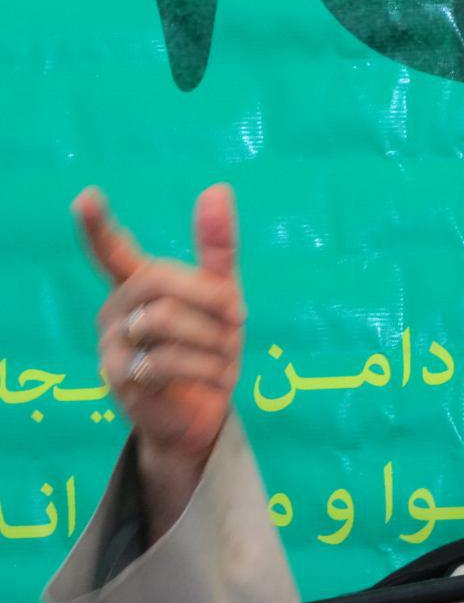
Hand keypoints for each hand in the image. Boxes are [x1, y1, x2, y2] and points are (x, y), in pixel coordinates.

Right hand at [74, 184, 244, 537]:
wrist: (203, 413)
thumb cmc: (209, 347)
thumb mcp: (222, 296)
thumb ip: (218, 247)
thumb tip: (217, 188)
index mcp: (138, 285)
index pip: (111, 251)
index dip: (98, 227)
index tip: (86, 198)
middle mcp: (117, 310)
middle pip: (157, 281)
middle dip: (209, 296)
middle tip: (238, 316)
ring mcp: (113, 345)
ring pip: (164, 320)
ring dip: (212, 338)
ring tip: (225, 356)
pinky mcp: (121, 379)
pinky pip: (166, 360)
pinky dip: (205, 367)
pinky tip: (216, 377)